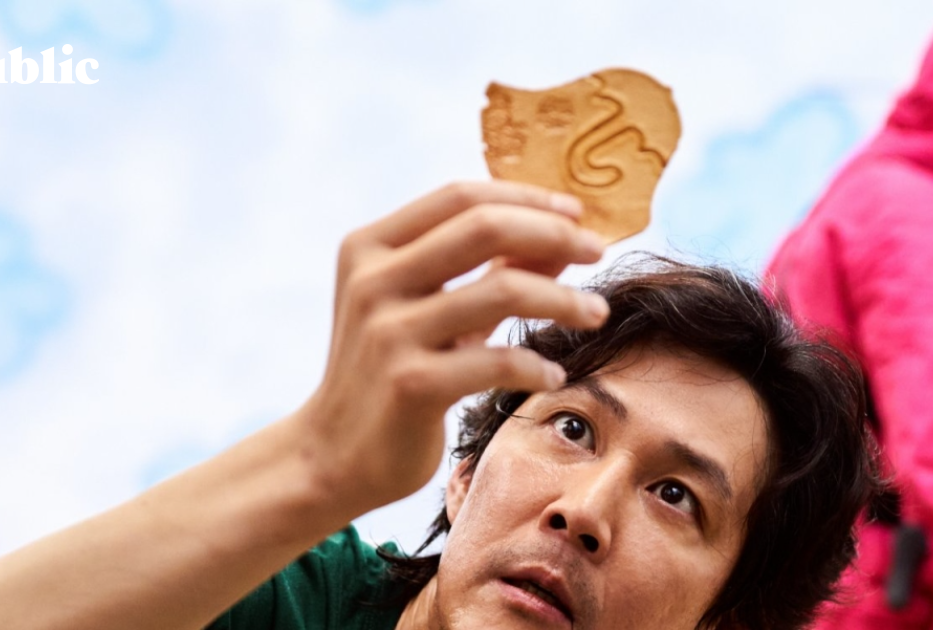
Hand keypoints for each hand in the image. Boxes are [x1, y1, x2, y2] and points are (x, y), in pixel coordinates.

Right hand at [293, 181, 609, 515]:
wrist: (333, 455)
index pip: (459, 197)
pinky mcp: (409, 385)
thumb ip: (487, 269)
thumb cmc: (390, 373)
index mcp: (369, 248)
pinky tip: (553, 376)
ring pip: (501, 290)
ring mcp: (388, 332)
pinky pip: (496, 361)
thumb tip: (563, 235)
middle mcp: (372, 281)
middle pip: (482, 227)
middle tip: (599, 250)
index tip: (575, 213)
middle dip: (553, 233)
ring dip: (563, 298)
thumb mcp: (432, 310)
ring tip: (595, 313)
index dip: (524, 197)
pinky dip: (535, 365)